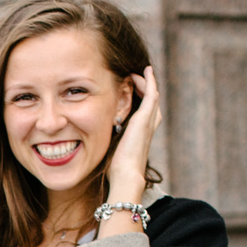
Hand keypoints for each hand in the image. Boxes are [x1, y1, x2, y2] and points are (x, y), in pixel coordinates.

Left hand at [106, 65, 161, 207]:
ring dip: (146, 82)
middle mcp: (149, 126)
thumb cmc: (117, 169)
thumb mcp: (112, 150)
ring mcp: (149, 121)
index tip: (131, 91)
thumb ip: (109, 141)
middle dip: (145, 88)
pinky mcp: (145, 118)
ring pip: (153, 95)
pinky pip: (151, 93)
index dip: (140, 99)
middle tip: (136, 77)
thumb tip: (93, 140)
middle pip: (151, 101)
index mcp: (141, 134)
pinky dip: (149, 81)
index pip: (145, 112)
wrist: (125, 174)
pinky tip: (144, 71)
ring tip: (138, 72)